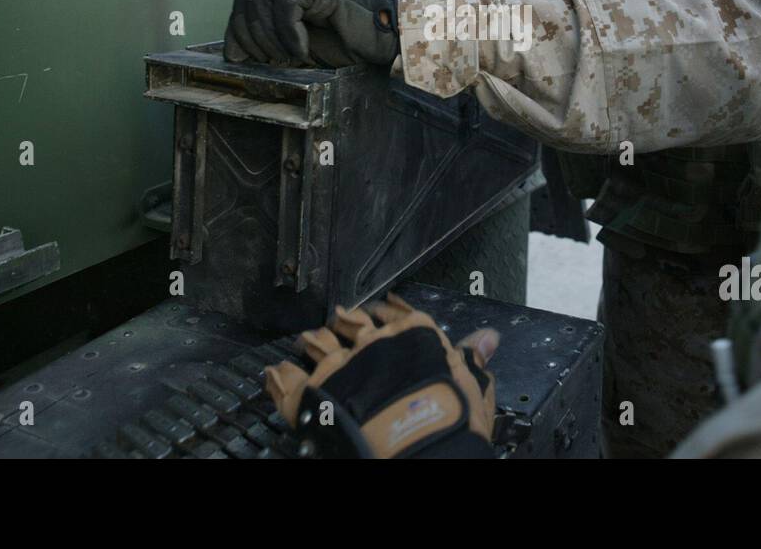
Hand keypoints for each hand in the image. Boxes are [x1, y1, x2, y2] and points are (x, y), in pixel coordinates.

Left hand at [223, 0, 399, 67]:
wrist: (388, 39)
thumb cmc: (349, 44)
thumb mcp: (299, 47)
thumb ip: (269, 43)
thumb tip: (234, 53)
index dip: (237, 25)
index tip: (241, 55)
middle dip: (249, 31)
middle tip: (267, 59)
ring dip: (268, 33)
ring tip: (287, 56)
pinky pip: (289, 1)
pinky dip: (288, 30)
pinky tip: (301, 49)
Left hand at [265, 294, 499, 457]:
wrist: (420, 452)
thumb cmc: (452, 422)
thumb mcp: (473, 388)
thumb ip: (473, 360)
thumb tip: (487, 339)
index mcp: (414, 335)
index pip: (397, 312)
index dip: (387, 310)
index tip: (381, 309)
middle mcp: (373, 342)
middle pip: (352, 322)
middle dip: (345, 320)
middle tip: (338, 318)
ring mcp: (340, 366)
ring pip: (319, 343)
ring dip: (312, 340)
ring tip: (307, 338)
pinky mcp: (313, 395)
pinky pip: (288, 381)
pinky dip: (279, 376)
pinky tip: (274, 372)